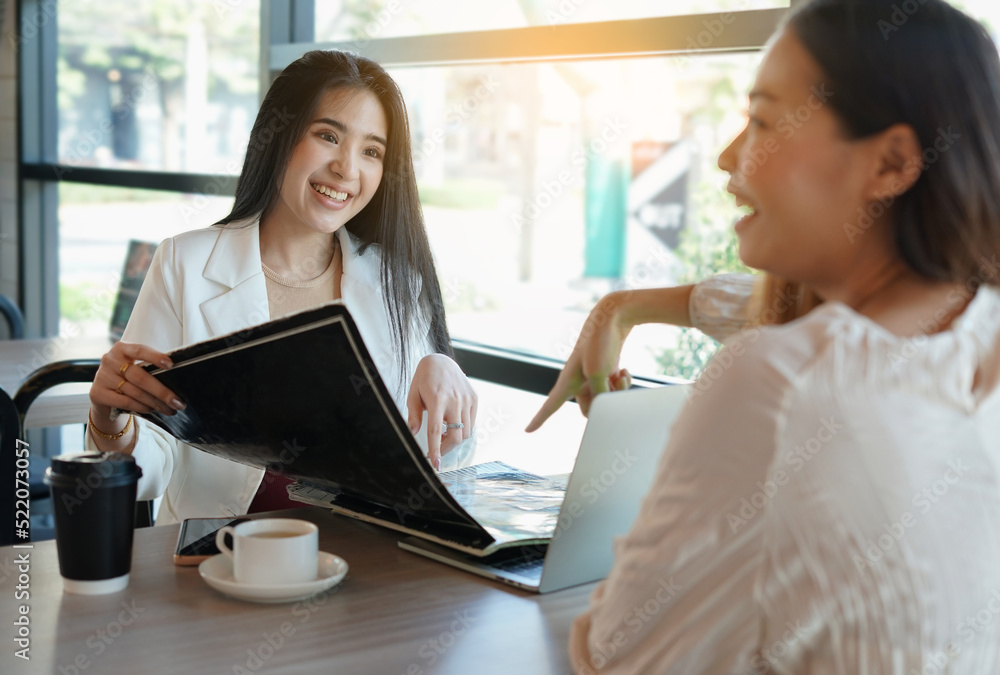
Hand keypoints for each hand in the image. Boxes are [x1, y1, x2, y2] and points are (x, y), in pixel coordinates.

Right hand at [89, 342, 185, 445]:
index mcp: (122, 348)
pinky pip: (126, 402)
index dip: (155, 357)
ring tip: (169, 409)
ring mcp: (102, 376)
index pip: (140, 350)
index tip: (171, 364)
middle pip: (140, 377)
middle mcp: (110, 360)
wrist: (104, 394)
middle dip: (162, 392)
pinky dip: (142, 407)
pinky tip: (152, 410)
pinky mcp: (98, 393)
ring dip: (155, 403)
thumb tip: (176, 380)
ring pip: (135, 392)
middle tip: (178, 402)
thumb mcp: (136, 367)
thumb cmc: (127, 377)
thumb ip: (150, 368)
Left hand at [406, 354, 477, 469]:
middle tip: (436, 451)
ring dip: (454, 439)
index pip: (436, 431)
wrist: (441, 360)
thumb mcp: (413, 395)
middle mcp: (455, 400)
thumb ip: (413, 415)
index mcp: (437, 399)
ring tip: (443, 434)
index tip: (435, 464)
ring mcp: (467, 399)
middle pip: (456, 437)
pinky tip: (452, 424)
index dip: (435, 450)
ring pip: (466, 432)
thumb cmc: (424, 378)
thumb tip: (413, 432)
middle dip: (446, 449)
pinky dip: (463, 429)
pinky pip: (471, 422)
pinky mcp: (474, 398)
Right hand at [526, 293, 633, 431]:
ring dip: (617, 390)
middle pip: (590, 410)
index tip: (527, 431)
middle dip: (604, 403)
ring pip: (605, 399)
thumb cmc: (600, 345)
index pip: (549, 407)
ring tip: (620, 376)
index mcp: (567, 383)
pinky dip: (622, 382)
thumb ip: (601, 396)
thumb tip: (606, 406)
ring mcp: (592, 378)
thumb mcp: (600, 375)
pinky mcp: (605, 373)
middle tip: (611, 385)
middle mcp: (578, 383)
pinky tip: (623, 370)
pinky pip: (614, 388)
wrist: (611, 318)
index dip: (538, 420)